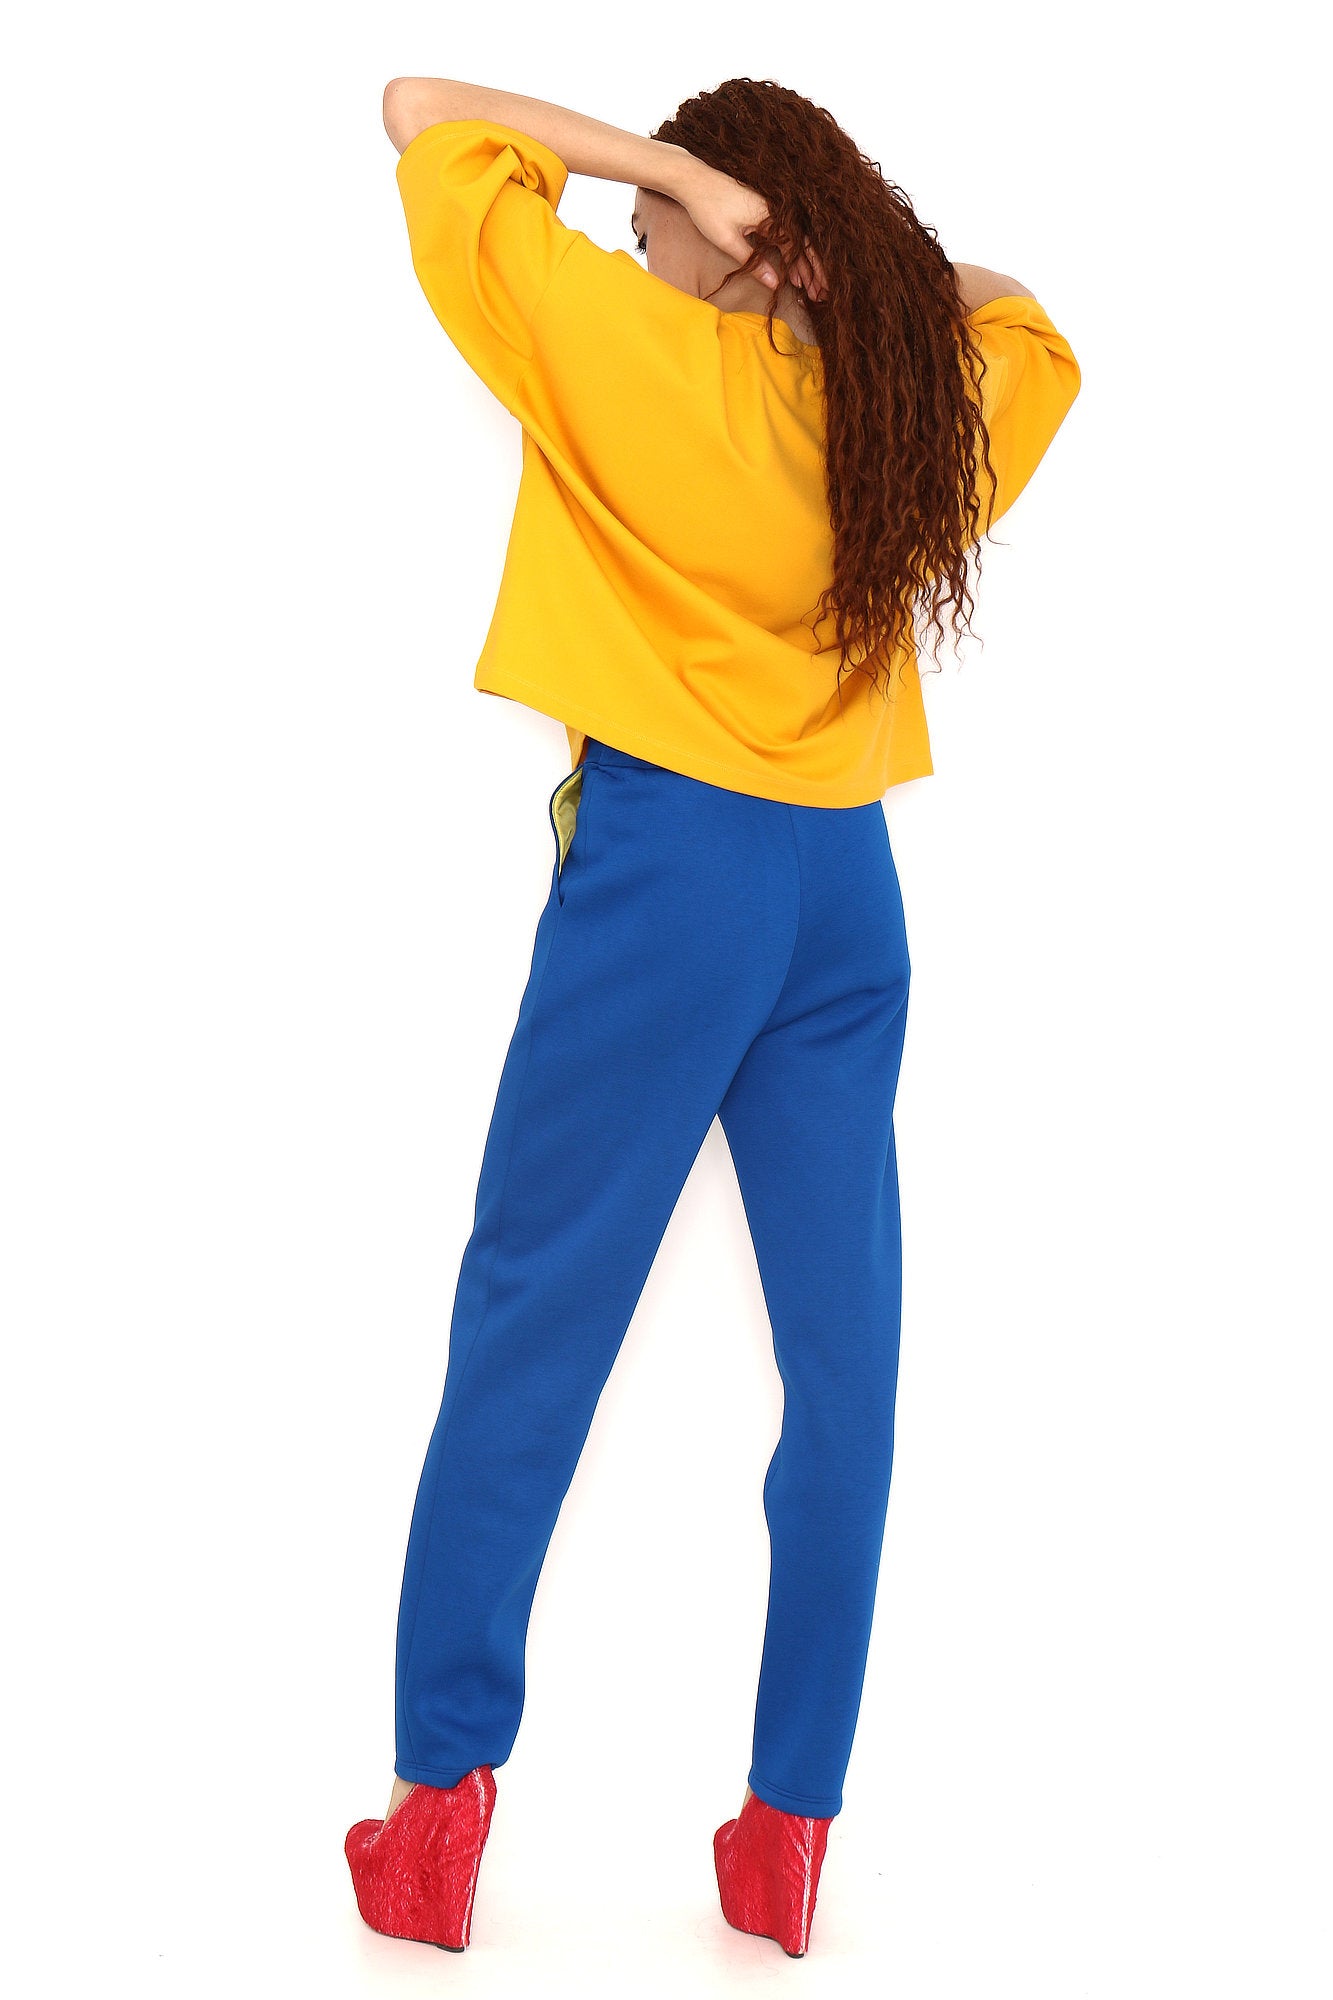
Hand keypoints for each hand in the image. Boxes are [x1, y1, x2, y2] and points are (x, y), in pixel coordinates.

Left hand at [674, 157, 827, 300]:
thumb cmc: (707, 208)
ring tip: (807, 287)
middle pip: (803, 244)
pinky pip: (782, 234)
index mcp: (772, 214)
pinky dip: (788, 252)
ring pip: (794, 241)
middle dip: (812, 270)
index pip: (801, 246)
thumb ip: (753, 263)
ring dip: (801, 264)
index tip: (819, 289)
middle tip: (820, 293)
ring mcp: (770, 209)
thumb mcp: (728, 240)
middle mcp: (776, 210)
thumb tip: (774, 284)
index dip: (812, 270)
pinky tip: (790, 270)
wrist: (693, 181)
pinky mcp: (762, 211)